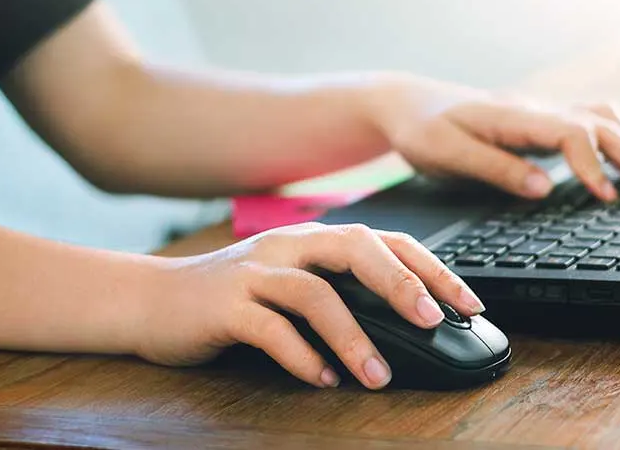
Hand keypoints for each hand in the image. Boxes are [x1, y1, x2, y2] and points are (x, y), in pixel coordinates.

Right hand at [133, 222, 483, 389]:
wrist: (153, 300)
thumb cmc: (232, 298)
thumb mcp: (291, 284)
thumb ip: (339, 295)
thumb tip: (404, 329)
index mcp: (312, 240)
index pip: (384, 241)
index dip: (429, 267)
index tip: (466, 302)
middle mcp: (287, 246)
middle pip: (355, 249)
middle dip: (399, 283)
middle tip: (431, 321)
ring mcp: (253, 272)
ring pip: (314, 294)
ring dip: (352, 335)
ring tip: (377, 374)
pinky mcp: (225, 305)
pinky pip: (270, 329)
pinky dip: (302, 357)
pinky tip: (322, 380)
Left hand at [363, 74, 619, 200]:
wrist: (409, 103)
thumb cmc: (422, 129)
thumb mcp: (445, 153)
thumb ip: (494, 169)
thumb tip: (544, 189)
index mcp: (513, 115)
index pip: (570, 133)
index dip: (594, 165)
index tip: (609, 199)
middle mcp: (535, 109)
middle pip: (600, 125)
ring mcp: (541, 113)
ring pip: (602, 121)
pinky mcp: (540, 123)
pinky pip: (590, 124)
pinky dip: (617, 141)